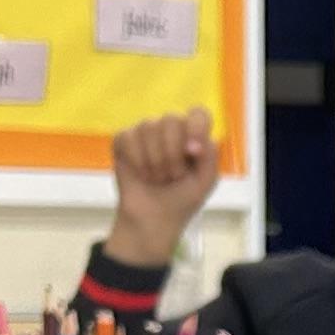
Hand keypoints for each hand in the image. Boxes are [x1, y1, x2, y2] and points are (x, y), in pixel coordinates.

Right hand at [107, 109, 220, 269]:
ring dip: (154, 160)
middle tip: (172, 177)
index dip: (195, 127)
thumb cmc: (182, 200)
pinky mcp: (124, 140)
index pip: (197, 114)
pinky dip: (135, 159)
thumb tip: (195, 143)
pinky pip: (127, 136)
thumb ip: (210, 156)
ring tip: (157, 178)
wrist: (154, 220)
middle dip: (172, 154)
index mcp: (193, 135)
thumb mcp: (205, 181)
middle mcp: (170, 129)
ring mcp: (145, 133)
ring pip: (147, 127)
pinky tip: (140, 174)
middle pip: (170, 120)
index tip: (192, 152)